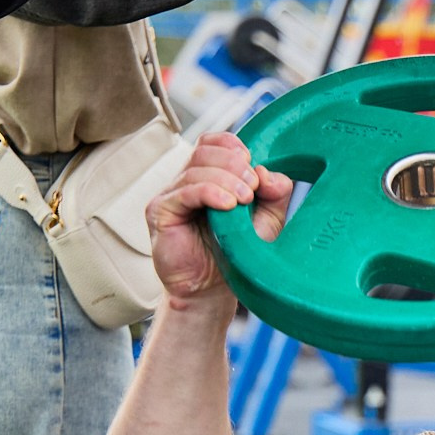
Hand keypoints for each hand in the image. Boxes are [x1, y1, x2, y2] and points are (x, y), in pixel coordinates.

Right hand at [146, 133, 292, 302]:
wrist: (212, 292)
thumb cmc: (236, 256)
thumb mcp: (267, 221)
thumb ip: (275, 194)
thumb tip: (268, 172)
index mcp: (207, 176)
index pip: (213, 142)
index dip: (234, 147)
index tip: (254, 171)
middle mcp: (185, 181)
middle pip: (205, 151)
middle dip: (234, 165)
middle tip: (253, 187)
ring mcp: (170, 195)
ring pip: (196, 169)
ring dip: (226, 179)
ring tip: (244, 200)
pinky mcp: (160, 212)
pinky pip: (184, 192)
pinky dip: (209, 192)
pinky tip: (227, 206)